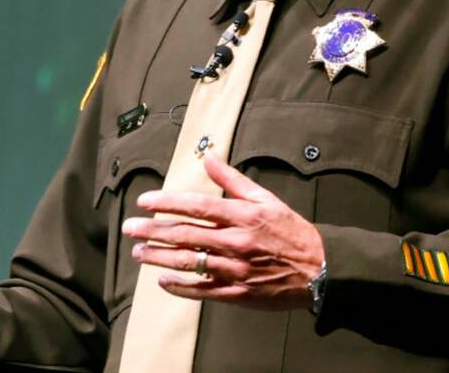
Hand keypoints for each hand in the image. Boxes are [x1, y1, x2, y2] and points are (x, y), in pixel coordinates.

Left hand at [121, 153, 323, 309]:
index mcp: (242, 216)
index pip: (196, 206)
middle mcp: (235, 242)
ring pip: (188, 262)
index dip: (166, 203)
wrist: (319, 270)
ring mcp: (234, 270)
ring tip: (138, 252)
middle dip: (152, 231)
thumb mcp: (265, 198)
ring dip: (159, 257)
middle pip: (185, 235)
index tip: (143, 201)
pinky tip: (162, 281)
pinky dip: (180, 287)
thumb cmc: (290, 230)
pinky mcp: (237, 293)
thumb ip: (232, 179)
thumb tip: (209, 155)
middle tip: (128, 228)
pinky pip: (202, 291)